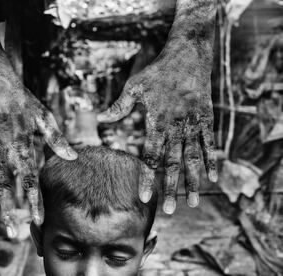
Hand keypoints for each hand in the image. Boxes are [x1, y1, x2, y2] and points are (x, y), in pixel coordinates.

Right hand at [0, 50, 76, 237]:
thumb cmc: (22, 101)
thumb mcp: (43, 115)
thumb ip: (56, 138)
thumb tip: (73, 155)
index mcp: (21, 145)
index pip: (30, 179)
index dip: (34, 200)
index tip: (39, 220)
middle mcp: (3, 152)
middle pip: (6, 188)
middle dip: (10, 212)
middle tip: (13, 233)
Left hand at [98, 41, 217, 213]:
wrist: (188, 54)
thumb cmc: (158, 71)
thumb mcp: (134, 86)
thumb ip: (119, 106)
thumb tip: (99, 118)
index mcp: (158, 121)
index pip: (151, 156)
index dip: (148, 178)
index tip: (145, 198)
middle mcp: (177, 126)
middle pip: (173, 163)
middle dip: (172, 189)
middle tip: (171, 211)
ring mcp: (194, 123)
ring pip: (193, 158)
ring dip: (193, 181)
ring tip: (194, 202)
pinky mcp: (206, 118)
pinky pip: (209, 143)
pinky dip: (211, 160)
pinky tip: (212, 178)